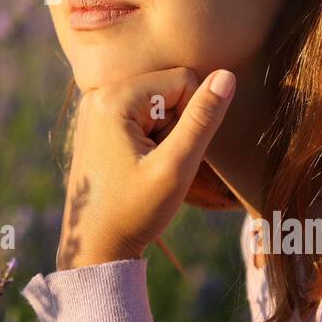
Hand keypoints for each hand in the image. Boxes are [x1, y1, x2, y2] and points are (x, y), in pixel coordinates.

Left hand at [56, 67, 237, 269]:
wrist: (95, 245)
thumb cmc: (135, 211)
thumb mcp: (177, 167)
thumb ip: (203, 119)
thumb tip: (226, 75)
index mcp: (113, 98)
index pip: (183, 79)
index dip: (192, 116)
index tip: (171, 152)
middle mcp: (99, 94)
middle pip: (168, 88)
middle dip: (175, 124)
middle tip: (157, 162)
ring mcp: (96, 108)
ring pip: (157, 103)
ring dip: (164, 132)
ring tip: (146, 166)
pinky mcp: (98, 122)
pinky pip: (141, 114)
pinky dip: (150, 137)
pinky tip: (136, 165)